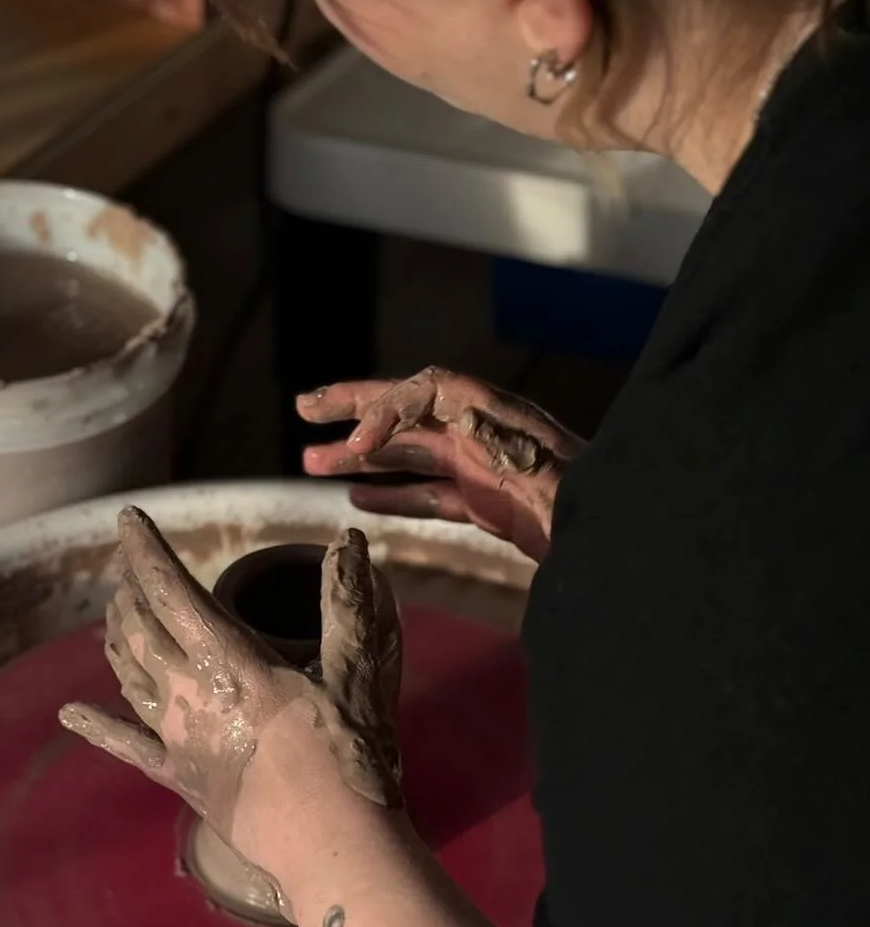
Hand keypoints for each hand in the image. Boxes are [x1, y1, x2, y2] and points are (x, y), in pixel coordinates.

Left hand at [59, 509, 401, 880]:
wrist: (332, 849)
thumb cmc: (351, 760)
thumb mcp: (359, 674)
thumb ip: (348, 605)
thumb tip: (345, 544)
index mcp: (230, 661)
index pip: (172, 590)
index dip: (146, 550)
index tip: (127, 518)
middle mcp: (190, 695)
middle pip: (141, 627)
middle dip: (130, 587)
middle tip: (129, 561)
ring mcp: (179, 740)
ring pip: (128, 674)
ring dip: (117, 635)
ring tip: (113, 610)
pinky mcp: (182, 780)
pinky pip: (127, 748)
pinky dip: (96, 727)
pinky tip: (69, 714)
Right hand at [299, 368, 582, 563]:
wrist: (622, 538)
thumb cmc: (584, 504)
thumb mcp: (536, 465)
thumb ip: (482, 435)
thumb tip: (417, 405)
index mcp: (497, 415)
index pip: (430, 388)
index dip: (386, 406)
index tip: (357, 443)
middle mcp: (486, 432)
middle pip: (410, 411)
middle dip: (356, 409)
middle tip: (303, 409)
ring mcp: (486, 468)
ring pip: (411, 454)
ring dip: (361, 457)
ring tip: (310, 462)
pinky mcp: (490, 505)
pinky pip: (430, 494)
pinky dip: (393, 495)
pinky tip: (357, 501)